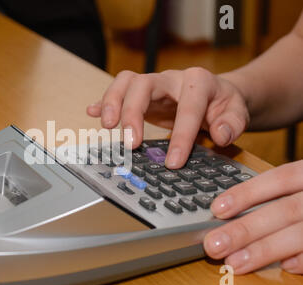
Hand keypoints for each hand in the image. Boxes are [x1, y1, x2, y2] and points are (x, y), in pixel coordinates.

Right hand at [86, 68, 249, 168]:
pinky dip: (102, 102)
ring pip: (125, 82)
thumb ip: (232, 123)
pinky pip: (117, 91)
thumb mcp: (237, 113)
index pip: (187, 108)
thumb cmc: (223, 105)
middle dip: (132, 113)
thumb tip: (220, 135)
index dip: (180, 136)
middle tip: (131, 143)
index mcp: (198, 82)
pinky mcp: (139, 95)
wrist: (214, 95)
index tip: (174, 163)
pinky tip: (91, 112)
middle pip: (142, 84)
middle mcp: (170, 79)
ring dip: (112, 102)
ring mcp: (152, 85)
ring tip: (107, 126)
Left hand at [204, 160, 302, 273]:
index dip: (247, 193)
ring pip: (302, 233)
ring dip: (268, 250)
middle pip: (286, 211)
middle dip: (247, 229)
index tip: (217, 208)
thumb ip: (283, 190)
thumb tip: (233, 209)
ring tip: (236, 262)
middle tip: (214, 245)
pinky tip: (288, 267)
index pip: (280, 178)